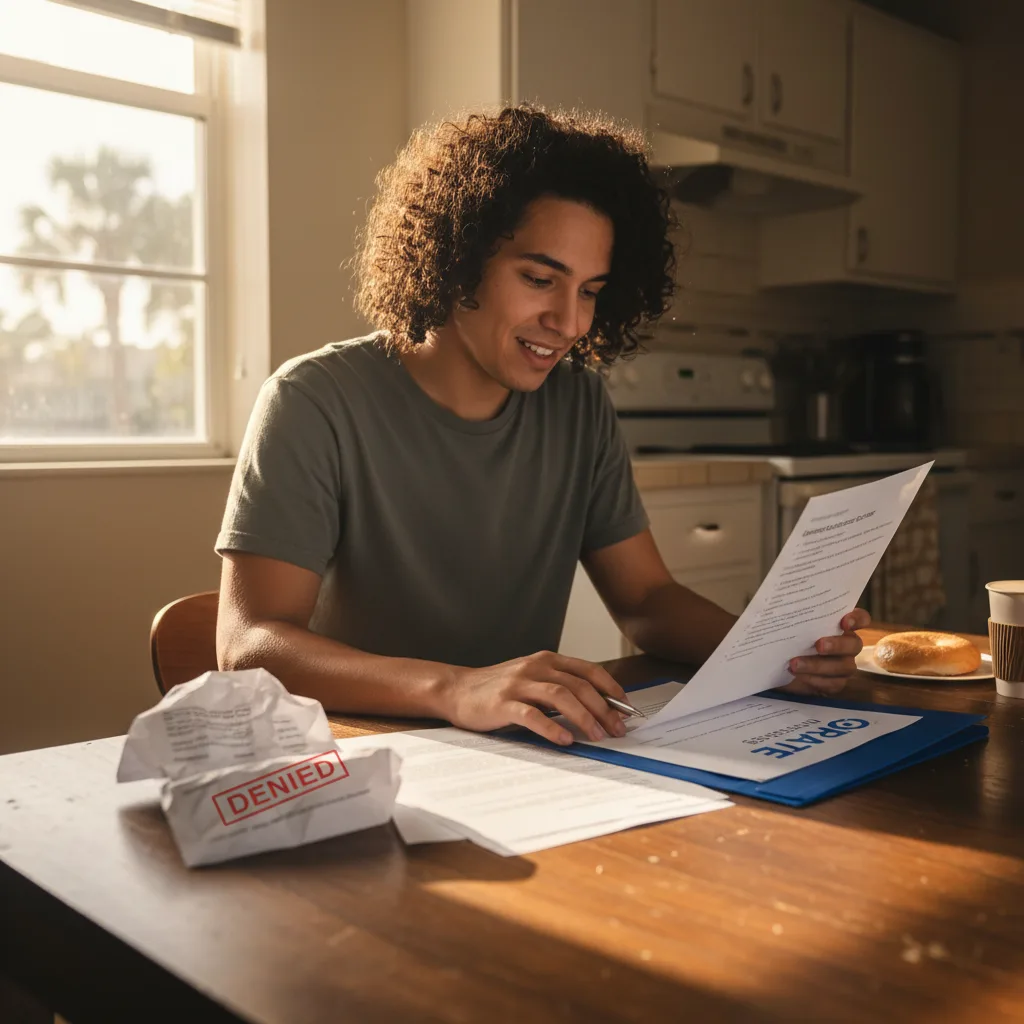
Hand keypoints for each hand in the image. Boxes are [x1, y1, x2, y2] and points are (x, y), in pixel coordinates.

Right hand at [438, 651, 629, 745]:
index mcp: (547, 660)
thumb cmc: (499, 688)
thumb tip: (599, 709)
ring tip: (597, 736)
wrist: (457, 689)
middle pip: (579, 685)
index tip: (627, 709)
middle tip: (617, 729)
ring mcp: (518, 684)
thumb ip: (560, 687)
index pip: (589, 671)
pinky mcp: (502, 704)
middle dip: (603, 708)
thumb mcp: (533, 679)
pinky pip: (532, 715)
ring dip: (584, 717)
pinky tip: (565, 740)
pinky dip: (551, 728)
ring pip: (560, 696)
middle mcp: (535, 667)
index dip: (612, 689)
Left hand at [780, 608, 870, 697]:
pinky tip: (798, 675)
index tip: (845, 622)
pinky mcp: (835, 682)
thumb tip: (778, 604)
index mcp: (840, 625)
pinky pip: (832, 683)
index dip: (857, 619)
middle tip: (818, 645)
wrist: (777, 666)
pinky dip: (814, 679)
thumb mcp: (788, 625)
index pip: (861, 618)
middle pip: (854, 644)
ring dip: (818, 665)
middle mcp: (847, 644)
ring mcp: (843, 664)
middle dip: (837, 645)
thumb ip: (793, 616)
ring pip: (843, 666)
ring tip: (795, 664)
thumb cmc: (787, 639)